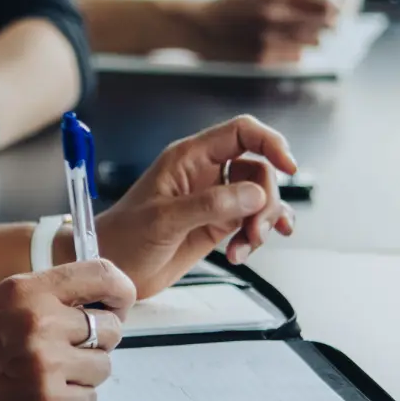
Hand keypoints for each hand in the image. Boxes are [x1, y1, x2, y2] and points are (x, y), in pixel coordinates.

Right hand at [0, 259, 134, 400]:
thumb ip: (41, 300)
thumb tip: (95, 302)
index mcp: (24, 290)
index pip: (103, 275)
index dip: (119, 292)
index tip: (117, 305)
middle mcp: (39, 321)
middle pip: (110, 328)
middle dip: (94, 343)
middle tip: (62, 355)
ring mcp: (45, 364)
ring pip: (102, 367)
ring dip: (80, 377)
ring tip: (39, 380)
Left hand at [96, 115, 296, 290]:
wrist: (110, 268)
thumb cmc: (123, 237)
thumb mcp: (165, 220)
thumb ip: (211, 205)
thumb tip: (255, 195)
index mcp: (189, 158)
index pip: (241, 132)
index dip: (270, 142)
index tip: (289, 166)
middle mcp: (205, 174)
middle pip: (258, 169)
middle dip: (266, 200)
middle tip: (256, 230)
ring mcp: (213, 199)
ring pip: (260, 197)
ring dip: (264, 221)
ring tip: (247, 245)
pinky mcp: (217, 224)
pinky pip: (252, 220)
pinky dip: (257, 235)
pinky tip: (246, 250)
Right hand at [184, 0, 335, 63]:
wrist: (198, 26)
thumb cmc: (231, 8)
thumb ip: (290, 0)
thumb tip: (324, 8)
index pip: (320, 4)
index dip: (334, 9)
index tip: (337, 12)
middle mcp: (273, 17)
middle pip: (318, 25)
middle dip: (326, 27)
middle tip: (330, 28)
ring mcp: (268, 39)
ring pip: (308, 44)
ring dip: (311, 41)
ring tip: (308, 38)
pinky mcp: (262, 58)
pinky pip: (293, 58)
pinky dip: (295, 53)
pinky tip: (287, 48)